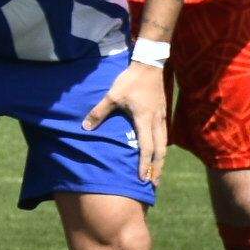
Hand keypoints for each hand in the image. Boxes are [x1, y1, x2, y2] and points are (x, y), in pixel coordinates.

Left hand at [89, 59, 168, 182]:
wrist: (149, 65)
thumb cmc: (130, 81)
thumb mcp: (112, 96)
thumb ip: (99, 112)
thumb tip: (85, 127)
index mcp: (144, 120)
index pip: (146, 147)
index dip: (144, 164)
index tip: (142, 178)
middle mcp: (156, 122)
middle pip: (160, 151)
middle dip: (157, 168)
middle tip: (153, 184)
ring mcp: (162, 118)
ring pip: (165, 145)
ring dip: (161, 160)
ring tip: (157, 173)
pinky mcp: (163, 114)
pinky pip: (165, 136)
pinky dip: (162, 148)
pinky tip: (158, 153)